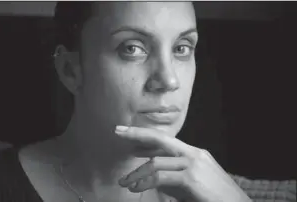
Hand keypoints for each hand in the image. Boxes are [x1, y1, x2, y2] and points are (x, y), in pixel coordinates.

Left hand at [115, 126, 251, 201]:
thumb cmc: (214, 198)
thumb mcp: (192, 184)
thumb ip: (173, 177)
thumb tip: (152, 176)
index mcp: (195, 153)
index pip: (166, 140)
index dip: (146, 137)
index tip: (130, 137)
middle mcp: (194, 154)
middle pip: (161, 139)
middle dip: (137, 134)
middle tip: (118, 132)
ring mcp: (193, 165)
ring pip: (156, 163)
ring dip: (136, 173)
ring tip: (125, 182)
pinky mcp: (191, 179)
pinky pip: (160, 177)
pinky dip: (145, 182)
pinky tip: (136, 188)